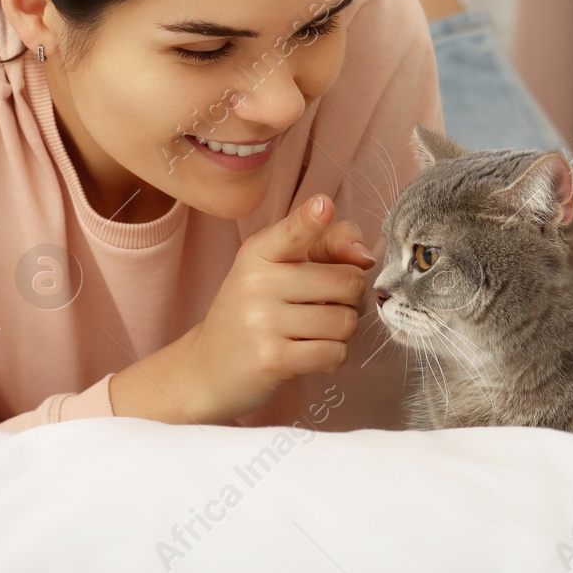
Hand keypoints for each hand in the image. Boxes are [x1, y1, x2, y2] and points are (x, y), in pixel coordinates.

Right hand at [180, 194, 375, 423]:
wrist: (208, 366)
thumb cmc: (253, 312)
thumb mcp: (276, 270)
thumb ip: (326, 247)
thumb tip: (365, 255)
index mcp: (259, 253)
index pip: (293, 231)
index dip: (313, 219)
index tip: (324, 205)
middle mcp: (257, 282)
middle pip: (346, 281)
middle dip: (350, 297)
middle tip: (328, 305)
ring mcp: (262, 322)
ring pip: (345, 320)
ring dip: (342, 331)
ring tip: (316, 331)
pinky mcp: (272, 359)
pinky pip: (333, 353)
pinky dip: (333, 356)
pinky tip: (311, 353)